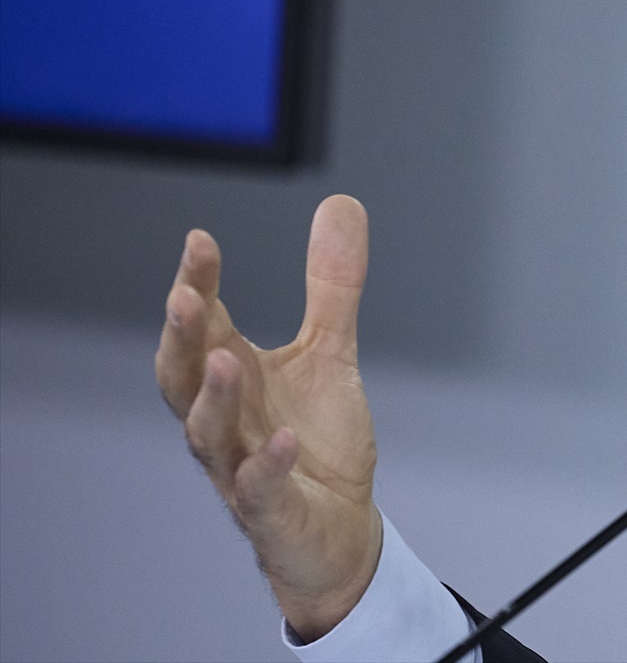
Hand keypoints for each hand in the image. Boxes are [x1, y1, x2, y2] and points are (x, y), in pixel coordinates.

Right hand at [154, 195, 381, 641]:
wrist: (338, 529)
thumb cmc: (315, 439)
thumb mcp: (329, 352)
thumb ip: (331, 286)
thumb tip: (340, 203)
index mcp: (234, 377)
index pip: (202, 325)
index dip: (197, 285)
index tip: (199, 240)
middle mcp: (226, 419)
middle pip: (184, 378)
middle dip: (181, 339)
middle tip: (184, 297)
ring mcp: (242, 467)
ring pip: (208, 434)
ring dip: (213, 398)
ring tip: (226, 358)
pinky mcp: (272, 511)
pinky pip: (261, 490)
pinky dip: (267, 466)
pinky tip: (282, 441)